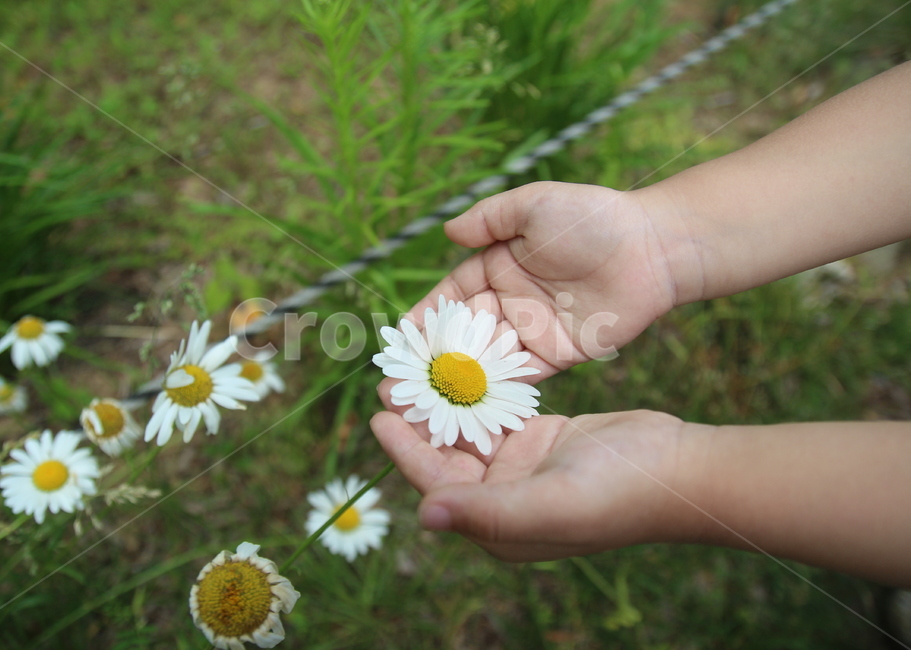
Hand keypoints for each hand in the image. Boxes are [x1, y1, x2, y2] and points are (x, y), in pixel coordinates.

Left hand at [371, 384, 697, 561]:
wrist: (679, 467)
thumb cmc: (619, 492)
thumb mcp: (550, 503)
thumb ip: (487, 512)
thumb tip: (424, 516)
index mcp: (499, 527)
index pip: (437, 487)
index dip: (405, 454)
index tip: (378, 416)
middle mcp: (503, 501)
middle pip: (446, 458)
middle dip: (420, 422)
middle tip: (394, 382)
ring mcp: (521, 470)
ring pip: (468, 434)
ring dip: (445, 404)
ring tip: (419, 369)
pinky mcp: (539, 441)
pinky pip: (496, 416)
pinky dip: (478, 394)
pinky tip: (460, 366)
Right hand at [409, 181, 685, 376]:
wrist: (652, 248)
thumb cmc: (591, 218)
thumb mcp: (533, 205)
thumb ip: (489, 219)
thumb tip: (447, 231)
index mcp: (497, 266)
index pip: (452, 296)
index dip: (427, 316)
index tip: (401, 338)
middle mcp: (510, 302)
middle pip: (464, 334)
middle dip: (434, 357)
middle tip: (404, 380)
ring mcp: (533, 331)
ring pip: (488, 359)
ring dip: (460, 379)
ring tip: (428, 400)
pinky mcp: (559, 355)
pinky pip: (523, 376)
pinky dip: (498, 390)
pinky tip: (471, 405)